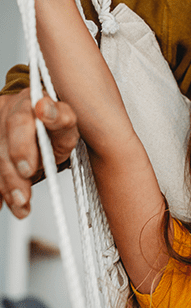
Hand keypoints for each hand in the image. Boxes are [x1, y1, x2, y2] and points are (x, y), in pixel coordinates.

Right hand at [0, 89, 78, 217]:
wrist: (45, 132)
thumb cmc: (56, 129)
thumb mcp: (67, 126)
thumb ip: (60, 119)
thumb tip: (44, 106)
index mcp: (29, 101)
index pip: (19, 122)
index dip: (21, 147)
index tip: (27, 170)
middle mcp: (7, 111)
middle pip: (3, 145)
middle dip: (12, 174)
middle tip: (23, 196)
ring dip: (6, 186)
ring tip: (21, 205)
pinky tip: (3, 203)